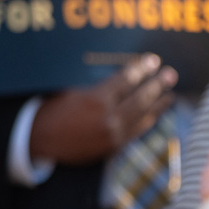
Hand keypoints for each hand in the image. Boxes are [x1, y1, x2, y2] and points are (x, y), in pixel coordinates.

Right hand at [30, 54, 176, 164]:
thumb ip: (97, 85)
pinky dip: (147, 121)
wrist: (38, 141)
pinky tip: (155, 114)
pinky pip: (136, 132)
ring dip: (158, 104)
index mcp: (96, 99)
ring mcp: (113, 135)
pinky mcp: (113, 148)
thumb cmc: (50, 109)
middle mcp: (108, 118)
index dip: (141, 69)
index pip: (125, 81)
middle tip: (171, 74)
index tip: (153, 60)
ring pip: (142, 117)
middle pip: (140, 99)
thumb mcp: (71, 90)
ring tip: (171, 94)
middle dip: (157, 85)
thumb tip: (121, 77)